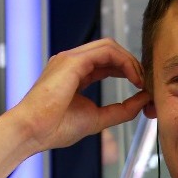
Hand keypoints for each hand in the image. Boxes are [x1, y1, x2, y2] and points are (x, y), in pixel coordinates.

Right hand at [0, 39, 150, 177]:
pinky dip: (125, 62)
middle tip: (146, 82)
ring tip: (141, 80)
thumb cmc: (55, 128)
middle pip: (110, 51)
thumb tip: (143, 102)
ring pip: (110, 46)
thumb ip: (121, 110)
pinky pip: (106, 51)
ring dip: (130, 61)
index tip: (142, 87)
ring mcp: (70, 59)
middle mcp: (71, 62)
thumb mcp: (98, 118)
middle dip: (132, 64)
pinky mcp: (72, 61)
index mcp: (75, 74)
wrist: (32, 132)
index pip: (107, 63)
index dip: (128, 71)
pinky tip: (134, 78)